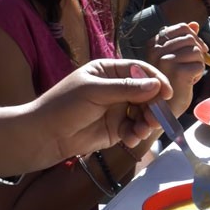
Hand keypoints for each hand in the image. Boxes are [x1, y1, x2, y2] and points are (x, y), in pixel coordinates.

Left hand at [0, 60, 171, 174]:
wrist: (43, 136)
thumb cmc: (63, 106)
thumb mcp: (95, 92)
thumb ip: (126, 89)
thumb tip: (156, 85)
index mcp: (108, 71)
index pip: (139, 70)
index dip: (155, 80)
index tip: (167, 93)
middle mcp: (115, 88)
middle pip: (146, 93)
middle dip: (153, 106)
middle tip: (156, 118)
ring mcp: (116, 109)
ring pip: (142, 112)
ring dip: (146, 122)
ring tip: (142, 131)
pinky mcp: (115, 129)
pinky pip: (133, 129)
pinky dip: (136, 134)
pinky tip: (131, 140)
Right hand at [150, 22, 208, 115]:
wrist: (161, 111)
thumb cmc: (167, 84)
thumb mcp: (173, 58)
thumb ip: (182, 40)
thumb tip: (195, 24)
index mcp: (154, 43)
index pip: (182, 28)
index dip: (194, 37)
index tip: (199, 50)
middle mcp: (157, 50)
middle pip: (191, 39)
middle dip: (198, 52)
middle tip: (193, 66)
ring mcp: (165, 60)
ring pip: (196, 51)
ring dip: (198, 64)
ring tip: (187, 76)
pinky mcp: (176, 71)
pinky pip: (199, 64)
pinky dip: (198, 74)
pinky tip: (188, 82)